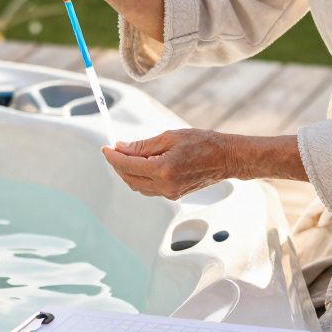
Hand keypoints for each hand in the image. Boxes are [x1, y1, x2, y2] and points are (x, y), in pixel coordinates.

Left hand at [100, 130, 233, 200]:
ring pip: (137, 186)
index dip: (113, 156)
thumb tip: (121, 147)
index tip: (105, 148)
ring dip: (127, 172)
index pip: (127, 165)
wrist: (226, 158)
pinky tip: (140, 165)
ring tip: (125, 156)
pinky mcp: (174, 195)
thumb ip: (142, 145)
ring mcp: (170, 193)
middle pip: (129, 178)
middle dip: (117, 165)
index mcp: (163, 169)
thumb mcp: (170, 137)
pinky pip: (148, 188)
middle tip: (113, 150)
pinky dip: (139, 177)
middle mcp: (165, 185)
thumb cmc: (203, 143)